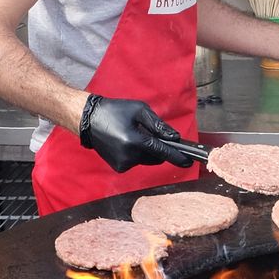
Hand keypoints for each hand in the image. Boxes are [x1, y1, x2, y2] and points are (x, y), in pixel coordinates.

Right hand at [78, 95, 193, 171]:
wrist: (89, 120)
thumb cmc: (115, 111)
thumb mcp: (139, 110)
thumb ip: (159, 125)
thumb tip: (175, 138)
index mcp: (134, 141)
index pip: (162, 151)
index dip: (177, 156)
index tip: (189, 161)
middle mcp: (129, 156)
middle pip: (156, 157)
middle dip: (158, 147)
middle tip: (147, 132)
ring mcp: (122, 164)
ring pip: (146, 160)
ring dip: (146, 150)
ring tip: (131, 134)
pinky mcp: (119, 168)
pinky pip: (136, 162)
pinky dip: (136, 154)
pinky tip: (125, 141)